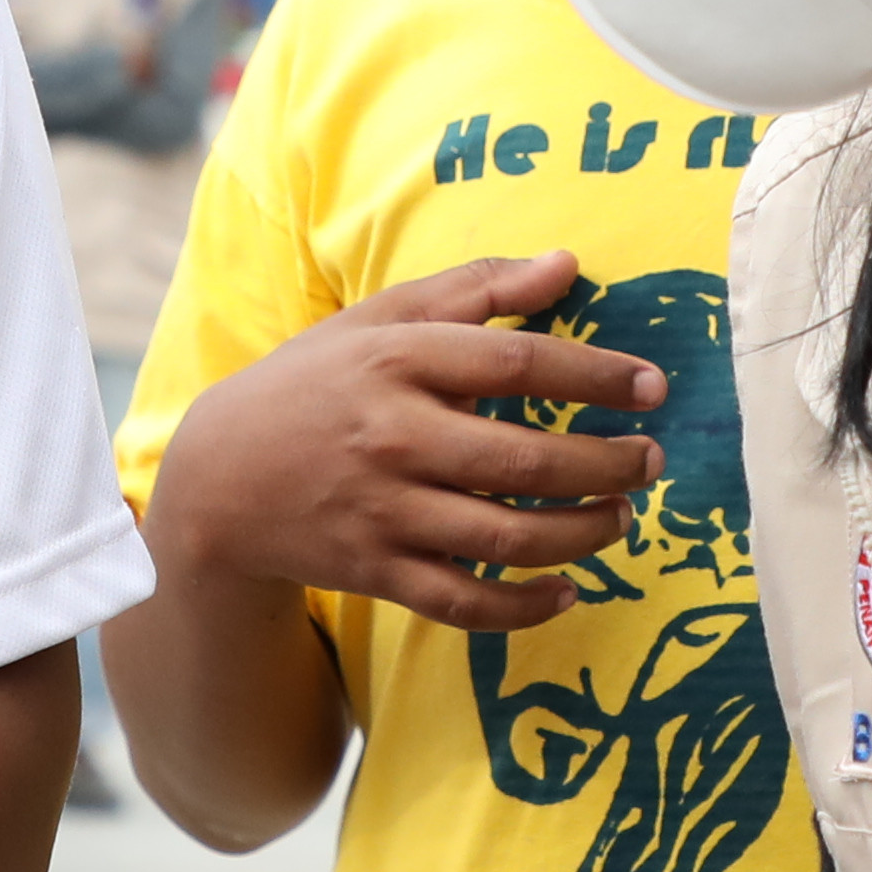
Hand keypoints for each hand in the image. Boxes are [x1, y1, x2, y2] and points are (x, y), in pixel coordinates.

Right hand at [139, 255, 668, 638]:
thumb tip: (566, 264)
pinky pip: (464, 602)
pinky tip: (568, 591)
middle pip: (524, 460)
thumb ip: (475, 288)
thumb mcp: (379, 319)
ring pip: (505, 537)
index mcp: (396, 362)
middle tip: (652, 461)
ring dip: (581, 533)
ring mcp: (383, 512)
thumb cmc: (314, 384)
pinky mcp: (375, 571)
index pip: (515, 364)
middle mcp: (392, 438)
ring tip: (621, 517)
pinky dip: (523, 607)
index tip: (653, 386)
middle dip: (606, 465)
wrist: (218, 479)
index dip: (594, 375)